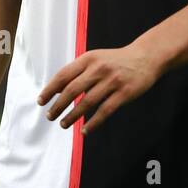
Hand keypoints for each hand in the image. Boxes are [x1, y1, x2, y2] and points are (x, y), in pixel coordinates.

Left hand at [38, 42, 164, 134]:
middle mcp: (99, 69)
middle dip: (58, 106)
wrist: (146, 57)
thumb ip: (78, 72)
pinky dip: (93, 122)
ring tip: (64, 124)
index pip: (63, 75)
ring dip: (72, 116)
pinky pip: (105, 111)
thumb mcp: (96, 59)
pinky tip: (85, 130)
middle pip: (72, 90)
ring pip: (87, 102)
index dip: (50, 90)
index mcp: (88, 59)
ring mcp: (112, 81)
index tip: (41, 101)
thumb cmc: (116, 60)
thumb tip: (56, 89)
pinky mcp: (124, 93)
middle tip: (50, 116)